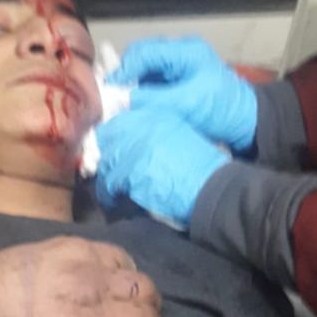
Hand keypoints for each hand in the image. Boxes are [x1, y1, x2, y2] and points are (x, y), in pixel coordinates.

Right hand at [0, 237, 162, 316]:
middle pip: (144, 290)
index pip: (121, 259)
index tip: (125, 288)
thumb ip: (53, 261)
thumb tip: (63, 272)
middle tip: (144, 316)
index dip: (129, 276)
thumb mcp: (23, 256)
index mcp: (74, 253)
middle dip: (149, 303)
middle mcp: (93, 282)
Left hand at [95, 109, 229, 226]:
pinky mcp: (130, 171)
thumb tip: (128, 147)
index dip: (111, 138)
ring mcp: (134, 148)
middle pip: (107, 139)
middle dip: (106, 157)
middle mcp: (142, 127)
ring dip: (108, 178)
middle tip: (109, 172)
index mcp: (156, 115)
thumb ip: (153, 135)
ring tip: (111, 190)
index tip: (110, 151)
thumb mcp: (179, 136)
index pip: (119, 121)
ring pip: (106, 162)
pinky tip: (114, 201)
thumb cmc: (201, 167)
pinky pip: (108, 184)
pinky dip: (109, 194)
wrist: (210, 187)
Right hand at [110, 37, 258, 151]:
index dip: (124, 69)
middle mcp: (180, 55)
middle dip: (126, 76)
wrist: (247, 123)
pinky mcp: (177, 83)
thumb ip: (153, 99)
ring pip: (144, 70)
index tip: (110, 89)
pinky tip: (133, 106)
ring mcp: (178, 68)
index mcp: (185, 52)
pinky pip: (151, 82)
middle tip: (112, 96)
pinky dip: (140, 92)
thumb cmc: (222, 110)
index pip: (144, 52)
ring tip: (120, 103)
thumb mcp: (186, 104)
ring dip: (131, 85)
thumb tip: (122, 99)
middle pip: (141, 58)